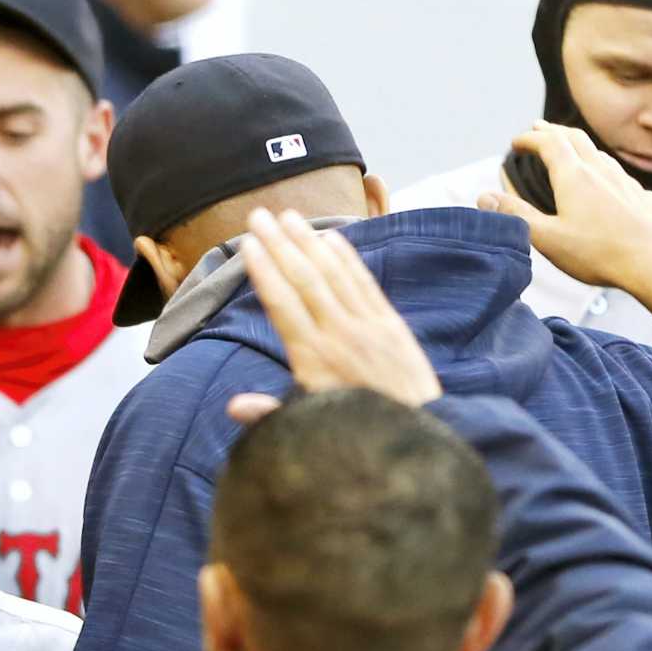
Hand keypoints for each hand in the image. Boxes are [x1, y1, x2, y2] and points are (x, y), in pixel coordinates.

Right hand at [228, 208, 442, 424]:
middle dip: (279, 243)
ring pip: (333, 274)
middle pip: (304, 279)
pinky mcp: (392, 324)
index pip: (282, 304)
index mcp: (313, 360)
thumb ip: (270, 415)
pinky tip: (332, 237)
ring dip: (309, 241)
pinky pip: (366, 283)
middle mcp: (340, 335)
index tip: (248, 245)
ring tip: (289, 216)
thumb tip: (233, 407)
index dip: (264, 271)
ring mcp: (369, 326)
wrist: (419, 435)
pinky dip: (348, 257)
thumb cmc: (355, 433)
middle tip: (259, 214)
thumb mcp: (308, 428)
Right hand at [478, 122, 651, 326]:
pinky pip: (617, 173)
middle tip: (538, 129)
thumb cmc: (597, 254)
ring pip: (598, 153)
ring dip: (578, 145)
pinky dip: (600, 166)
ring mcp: (624, 182)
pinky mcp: (641, 196)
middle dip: (553, 131)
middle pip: (575, 138)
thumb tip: (484, 197)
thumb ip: (515, 215)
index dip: (530, 138)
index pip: (549, 143)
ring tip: (567, 150)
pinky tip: (602, 181)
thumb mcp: (547, 238)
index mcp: (574, 177)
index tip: (516, 142)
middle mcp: (600, 171)